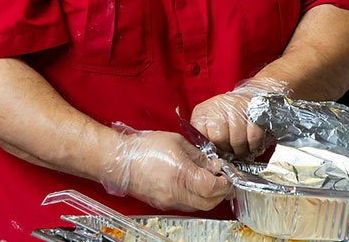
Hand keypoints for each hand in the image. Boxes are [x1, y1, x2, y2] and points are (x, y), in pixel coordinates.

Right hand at [101, 130, 229, 211]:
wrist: (120, 160)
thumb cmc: (146, 147)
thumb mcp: (179, 142)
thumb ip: (200, 155)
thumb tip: (214, 165)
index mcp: (180, 174)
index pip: (212, 188)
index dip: (225, 183)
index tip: (228, 176)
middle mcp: (174, 192)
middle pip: (208, 203)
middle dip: (221, 193)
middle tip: (223, 180)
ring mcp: (168, 201)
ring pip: (198, 207)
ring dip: (209, 196)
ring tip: (209, 180)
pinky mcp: (163, 204)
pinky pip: (186, 205)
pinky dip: (196, 197)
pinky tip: (195, 184)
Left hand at [190, 77, 290, 159]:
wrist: (250, 97)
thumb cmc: (228, 119)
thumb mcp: (209, 126)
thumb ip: (205, 140)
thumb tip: (210, 162)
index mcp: (202, 112)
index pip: (205, 139)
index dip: (215, 151)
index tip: (222, 155)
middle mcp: (218, 105)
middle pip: (221, 139)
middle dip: (229, 152)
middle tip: (235, 155)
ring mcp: (237, 104)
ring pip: (238, 140)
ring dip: (243, 152)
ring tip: (245, 153)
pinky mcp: (254, 108)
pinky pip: (254, 136)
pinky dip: (256, 146)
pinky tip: (254, 147)